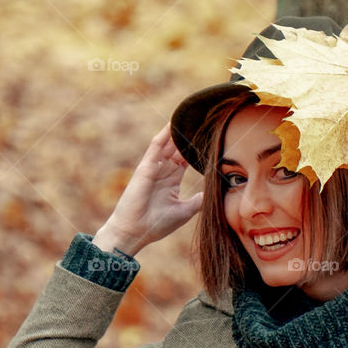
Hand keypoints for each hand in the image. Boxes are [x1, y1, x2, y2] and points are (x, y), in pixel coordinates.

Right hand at [93, 123, 202, 255]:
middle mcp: (163, 171)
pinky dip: (164, 134)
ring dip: (177, 130)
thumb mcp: (185, 211)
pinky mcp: (146, 167)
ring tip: (190, 115)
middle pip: (178, 147)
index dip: (196, 148)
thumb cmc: (156, 224)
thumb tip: (213, 193)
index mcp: (171, 179)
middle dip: (189, 135)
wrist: (135, 232)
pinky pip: (156, 146)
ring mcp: (154, 167)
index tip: (210, 137)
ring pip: (168, 143)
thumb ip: (198, 200)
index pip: (186, 158)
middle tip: (203, 120)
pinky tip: (173, 123)